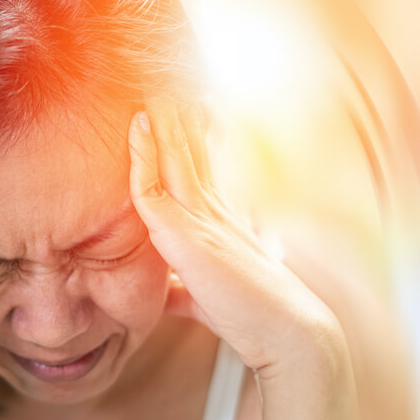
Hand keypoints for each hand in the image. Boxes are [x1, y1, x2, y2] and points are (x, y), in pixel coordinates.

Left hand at [128, 96, 344, 377]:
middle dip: (173, 121)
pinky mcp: (190, 235)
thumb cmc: (248, 316)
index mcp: (216, 224)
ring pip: (174, 161)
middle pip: (188, 156)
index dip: (185, 143)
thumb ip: (179, 290)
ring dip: (160, 125)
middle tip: (162, 87)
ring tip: (148, 91)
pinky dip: (142, 159)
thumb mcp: (203, 298)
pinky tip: (136, 132)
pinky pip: (153, 190)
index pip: (197, 173)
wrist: (283, 332)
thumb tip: (165, 294)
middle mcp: (212, 213)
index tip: (174, 118)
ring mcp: (203, 220)